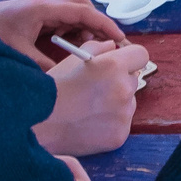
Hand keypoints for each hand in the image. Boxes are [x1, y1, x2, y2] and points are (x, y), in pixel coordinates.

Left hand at [0, 0, 126, 63]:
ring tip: (89, 51)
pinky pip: (60, 21)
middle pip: (82, 7)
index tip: (120, 40)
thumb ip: (43, 67)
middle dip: (97, 25)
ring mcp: (39, 10)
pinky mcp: (33, 17)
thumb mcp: (17, 54)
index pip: (83, 13)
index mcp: (44, 9)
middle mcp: (45, 5)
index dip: (104, 25)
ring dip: (83, 29)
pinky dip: (70, 33)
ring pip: (72, 14)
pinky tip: (69, 50)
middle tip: (107, 46)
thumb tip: (66, 79)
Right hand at [34, 39, 149, 156]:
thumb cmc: (53, 89)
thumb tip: (114, 46)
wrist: (39, 125)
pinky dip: (110, 123)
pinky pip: (122, 123)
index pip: (141, 55)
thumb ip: (99, 48)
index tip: (121, 64)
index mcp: (114, 66)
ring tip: (89, 108)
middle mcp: (124, 88)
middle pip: (134, 80)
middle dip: (120, 81)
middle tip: (98, 89)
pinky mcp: (120, 134)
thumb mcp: (73, 59)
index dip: (130, 58)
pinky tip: (90, 123)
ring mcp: (124, 114)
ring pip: (129, 102)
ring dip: (116, 103)